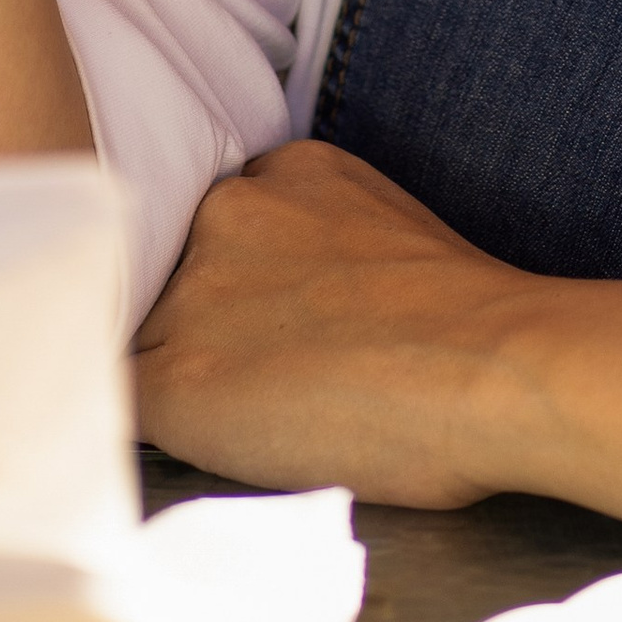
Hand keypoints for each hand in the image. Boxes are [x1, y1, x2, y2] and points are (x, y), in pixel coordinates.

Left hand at [134, 139, 529, 504]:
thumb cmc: (469, 324)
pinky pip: (132, 410)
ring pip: (150, 343)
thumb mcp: (389, 231)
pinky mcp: (174, 382)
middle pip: (177, 278)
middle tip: (272, 378)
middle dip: (206, 326)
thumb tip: (288, 307)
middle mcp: (225, 214)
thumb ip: (321, 242)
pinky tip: (229, 449)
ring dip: (185, 381)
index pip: (226, 229)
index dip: (241, 288)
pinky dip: (167, 436)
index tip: (274, 328)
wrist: (490, 367)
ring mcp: (193, 294)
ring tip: (266, 421)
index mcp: (288, 171)